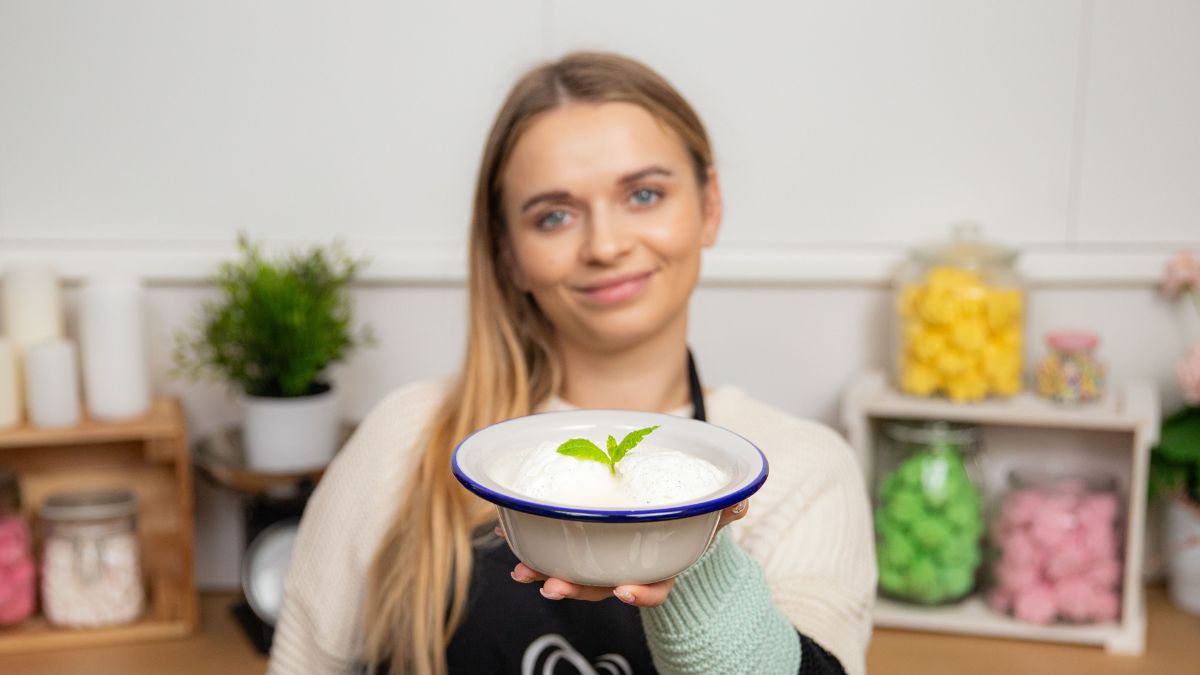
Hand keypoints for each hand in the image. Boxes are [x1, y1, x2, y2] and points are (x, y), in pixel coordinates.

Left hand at [502, 499, 749, 607]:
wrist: (666, 507)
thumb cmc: (687, 511)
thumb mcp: (710, 508)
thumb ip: (725, 506)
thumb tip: (741, 501)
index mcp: (661, 563)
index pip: (654, 587)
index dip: (639, 594)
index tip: (623, 591)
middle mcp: (628, 567)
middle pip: (602, 587)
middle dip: (576, 590)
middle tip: (552, 587)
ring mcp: (601, 558)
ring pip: (574, 574)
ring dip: (546, 574)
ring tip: (523, 573)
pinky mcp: (578, 540)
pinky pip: (555, 549)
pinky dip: (532, 545)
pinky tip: (511, 539)